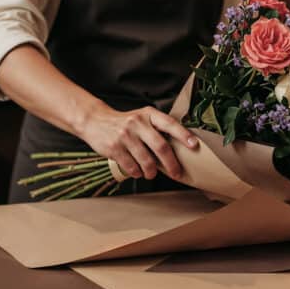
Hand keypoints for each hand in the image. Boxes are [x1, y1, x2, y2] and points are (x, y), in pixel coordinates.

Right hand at [77, 105, 197, 179]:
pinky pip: (132, 167)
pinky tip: (137, 170)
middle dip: (171, 164)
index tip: (194, 145)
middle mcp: (138, 123)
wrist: (95, 121)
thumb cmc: (125, 123)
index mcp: (148, 114)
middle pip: (161, 147)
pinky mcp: (115, 148)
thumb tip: (180, 150)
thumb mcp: (142, 118)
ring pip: (147, 161)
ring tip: (152, 173)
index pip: (170, 124)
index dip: (183, 135)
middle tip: (176, 173)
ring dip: (152, 172)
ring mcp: (125, 135)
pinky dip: (137, 173)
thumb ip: (157, 129)